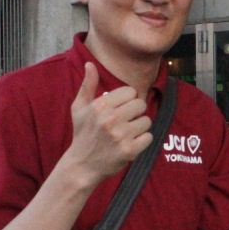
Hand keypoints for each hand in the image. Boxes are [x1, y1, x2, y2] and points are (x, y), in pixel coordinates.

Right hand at [65, 63, 152, 184]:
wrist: (82, 165)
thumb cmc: (82, 134)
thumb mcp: (79, 108)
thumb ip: (87, 85)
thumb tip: (90, 64)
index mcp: (100, 106)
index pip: (131, 92)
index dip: (127, 100)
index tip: (119, 109)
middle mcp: (111, 119)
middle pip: (141, 104)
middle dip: (135, 113)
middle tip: (125, 122)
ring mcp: (121, 136)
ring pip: (147, 121)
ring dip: (139, 127)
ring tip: (127, 133)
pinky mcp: (129, 151)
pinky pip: (149, 137)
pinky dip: (142, 141)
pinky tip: (130, 143)